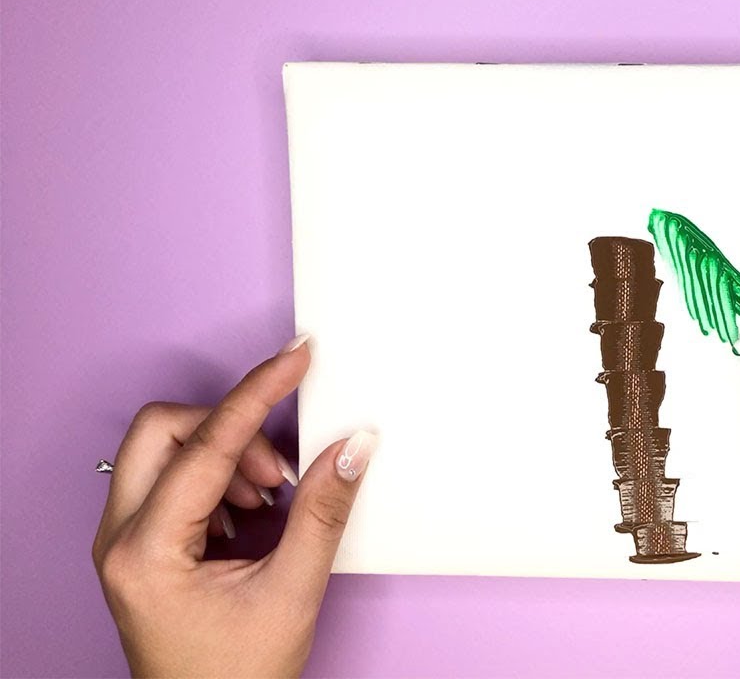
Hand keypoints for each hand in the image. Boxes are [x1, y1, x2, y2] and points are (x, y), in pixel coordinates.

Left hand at [91, 336, 377, 677]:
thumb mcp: (291, 593)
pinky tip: (251, 515)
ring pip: (166, 451)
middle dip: (229, 430)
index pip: (206, 445)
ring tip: (270, 503)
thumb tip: (352, 449)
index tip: (294, 361)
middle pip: (163, 431)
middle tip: (278, 467)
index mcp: (146, 550)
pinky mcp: (141, 545)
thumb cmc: (235, 677)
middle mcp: (119, 538)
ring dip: (227, 459)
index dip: (257, 394)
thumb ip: (323, 513)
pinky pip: (172, 479)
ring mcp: (124, 540)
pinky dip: (219, 481)